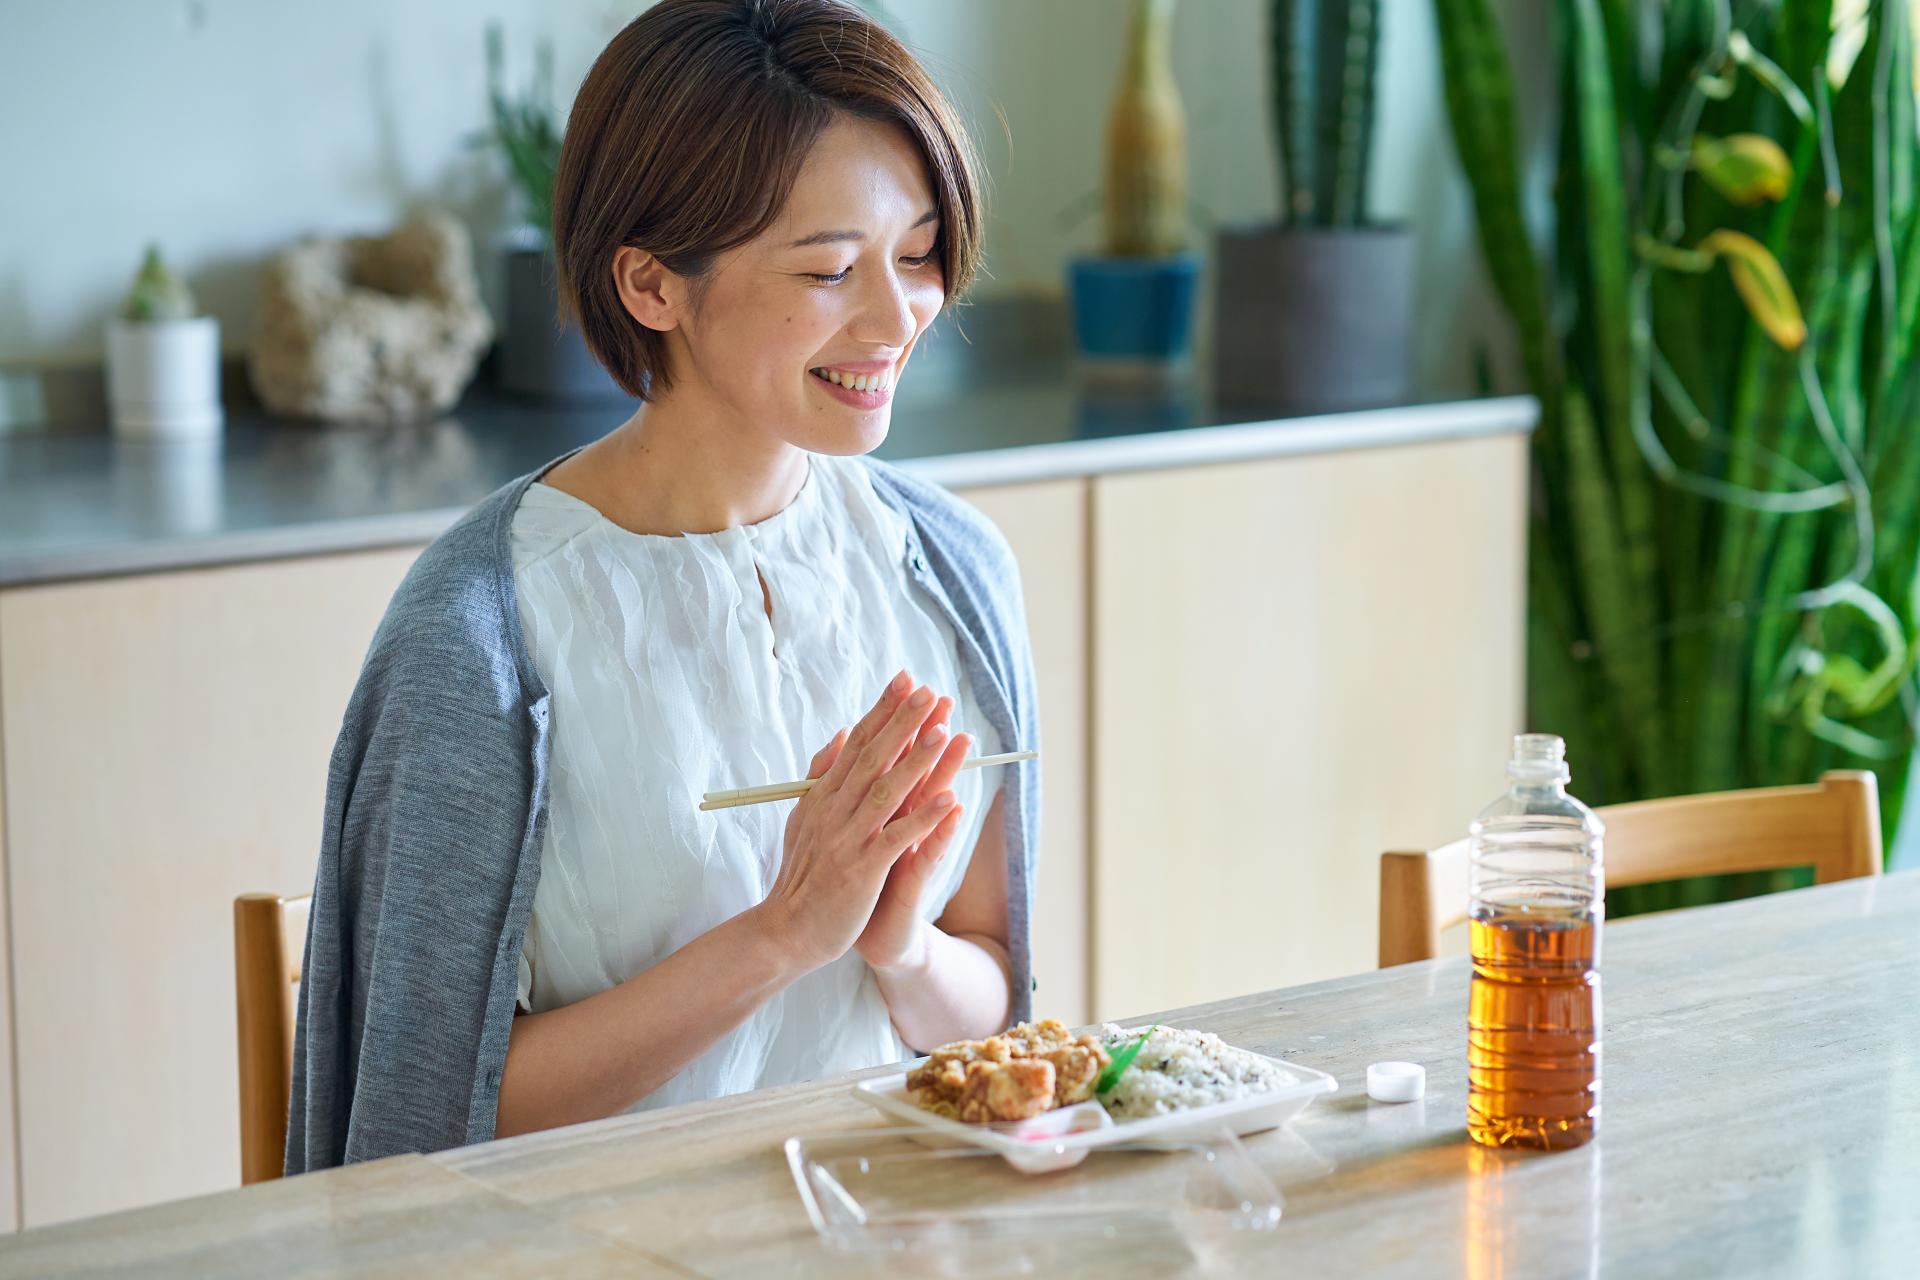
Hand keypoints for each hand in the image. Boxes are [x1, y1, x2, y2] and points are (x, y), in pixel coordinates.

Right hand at [755, 671, 957, 973]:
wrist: (786, 931)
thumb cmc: (801, 876)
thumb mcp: (804, 819)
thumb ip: (821, 777)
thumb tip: (838, 733)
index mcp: (824, 796)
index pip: (856, 743)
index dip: (882, 710)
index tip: (905, 679)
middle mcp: (834, 811)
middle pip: (872, 758)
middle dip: (902, 722)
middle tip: (928, 691)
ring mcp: (847, 839)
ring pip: (885, 792)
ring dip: (916, 761)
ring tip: (943, 731)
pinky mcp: (861, 870)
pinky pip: (896, 839)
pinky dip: (922, 819)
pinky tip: (948, 799)